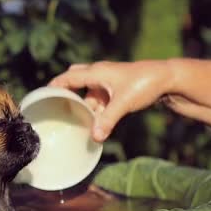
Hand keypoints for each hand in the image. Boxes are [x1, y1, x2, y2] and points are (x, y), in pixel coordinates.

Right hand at [49, 60, 173, 141]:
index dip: (54, 86)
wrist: (168, 78)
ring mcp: (108, 82)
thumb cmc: (144, 84)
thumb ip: (108, 121)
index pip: (68, 78)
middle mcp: (99, 75)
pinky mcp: (116, 89)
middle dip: (67, 94)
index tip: (42, 97)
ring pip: (89, 94)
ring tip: (77, 123)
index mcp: (96, 72)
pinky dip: (96, 110)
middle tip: (58, 108)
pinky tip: (95, 123)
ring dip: (85, 107)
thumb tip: (95, 138)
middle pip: (75, 80)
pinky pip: (99, 100)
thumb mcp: (123, 103)